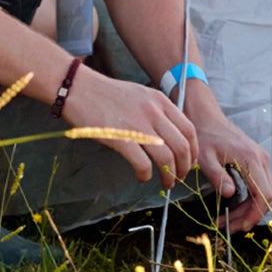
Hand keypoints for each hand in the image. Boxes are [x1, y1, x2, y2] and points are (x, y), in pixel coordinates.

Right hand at [61, 68, 198, 188]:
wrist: (78, 88)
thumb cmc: (104, 93)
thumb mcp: (139, 94)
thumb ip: (156, 111)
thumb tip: (168, 136)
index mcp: (159, 101)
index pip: (189, 130)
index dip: (193, 151)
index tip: (188, 162)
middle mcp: (153, 112)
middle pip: (182, 147)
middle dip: (184, 168)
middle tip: (178, 177)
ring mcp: (138, 125)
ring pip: (167, 158)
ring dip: (169, 176)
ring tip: (165, 183)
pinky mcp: (121, 138)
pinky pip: (143, 164)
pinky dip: (146, 175)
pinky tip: (141, 177)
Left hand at [191, 115, 271, 232]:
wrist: (206, 116)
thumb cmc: (203, 135)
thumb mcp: (205, 157)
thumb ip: (217, 176)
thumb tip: (230, 195)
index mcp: (251, 159)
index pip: (264, 195)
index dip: (254, 215)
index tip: (239, 227)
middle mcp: (261, 160)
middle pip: (265, 197)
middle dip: (248, 216)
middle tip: (227, 227)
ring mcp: (261, 160)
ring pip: (262, 193)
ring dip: (247, 210)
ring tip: (226, 220)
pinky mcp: (257, 162)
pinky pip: (258, 186)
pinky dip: (247, 200)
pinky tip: (231, 207)